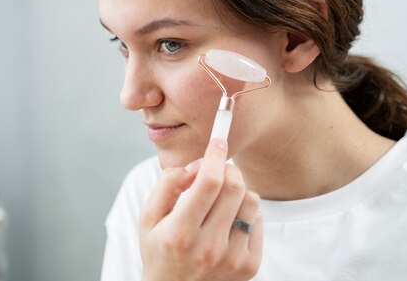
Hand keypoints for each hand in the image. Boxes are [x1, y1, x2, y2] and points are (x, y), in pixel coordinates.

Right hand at [139, 137, 262, 280]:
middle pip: (234, 186)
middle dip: (227, 168)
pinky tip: (227, 220)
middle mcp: (209, 248)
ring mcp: (233, 259)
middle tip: (216, 169)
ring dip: (237, 190)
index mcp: (180, 233)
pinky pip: (257, 221)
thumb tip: (195, 167)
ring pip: (251, 201)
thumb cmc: (160, 250)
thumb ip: (167, 185)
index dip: (216, 155)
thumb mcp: (148, 218)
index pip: (209, 182)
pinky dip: (244, 212)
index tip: (218, 140)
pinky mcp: (250, 266)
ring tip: (219, 199)